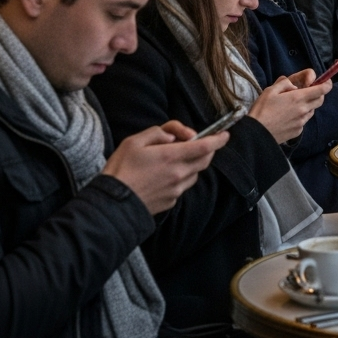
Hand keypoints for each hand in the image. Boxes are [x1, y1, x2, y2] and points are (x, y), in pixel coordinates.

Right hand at [102, 120, 227, 214]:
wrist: (112, 204)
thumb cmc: (120, 170)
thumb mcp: (134, 141)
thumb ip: (158, 133)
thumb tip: (174, 136)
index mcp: (171, 157)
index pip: (205, 146)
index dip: (219, 139)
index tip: (225, 134)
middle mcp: (179, 174)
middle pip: (205, 160)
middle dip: (207, 150)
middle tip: (198, 143)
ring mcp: (176, 190)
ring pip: (195, 173)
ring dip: (192, 164)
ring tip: (174, 159)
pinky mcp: (171, 201)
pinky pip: (183, 186)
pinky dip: (181, 177)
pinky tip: (164, 176)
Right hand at [250, 74, 330, 142]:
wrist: (256, 134)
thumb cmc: (262, 110)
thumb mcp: (270, 90)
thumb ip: (285, 84)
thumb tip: (295, 86)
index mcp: (298, 98)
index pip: (322, 90)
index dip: (327, 84)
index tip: (327, 82)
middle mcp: (303, 110)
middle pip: (320, 100)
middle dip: (317, 94)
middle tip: (307, 92)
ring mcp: (302, 122)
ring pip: (312, 111)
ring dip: (308, 106)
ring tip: (293, 106)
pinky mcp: (298, 131)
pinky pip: (304, 121)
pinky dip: (300, 117)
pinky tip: (288, 117)